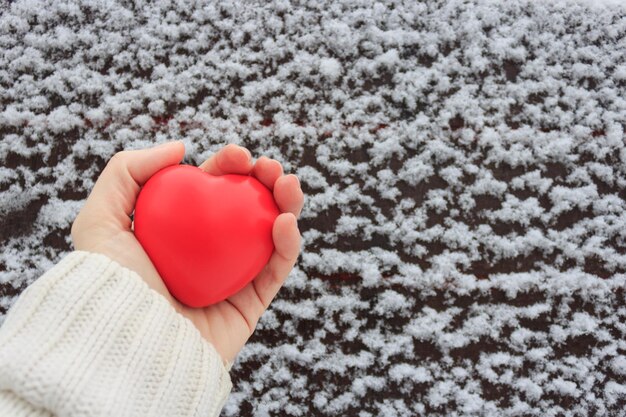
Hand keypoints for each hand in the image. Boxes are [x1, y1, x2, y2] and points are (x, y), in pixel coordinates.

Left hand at [71, 141, 303, 364]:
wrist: (127, 343)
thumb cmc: (110, 282)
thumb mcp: (100, 218)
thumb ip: (128, 171)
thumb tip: (182, 148)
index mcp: (179, 231)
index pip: (211, 189)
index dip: (229, 166)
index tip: (238, 155)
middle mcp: (208, 251)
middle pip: (245, 207)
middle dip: (263, 180)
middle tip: (269, 167)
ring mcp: (232, 277)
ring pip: (269, 234)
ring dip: (285, 203)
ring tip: (288, 184)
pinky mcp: (250, 304)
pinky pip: (276, 270)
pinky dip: (288, 244)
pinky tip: (285, 221)